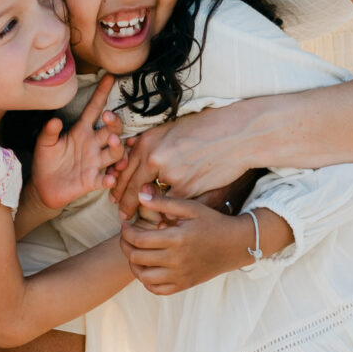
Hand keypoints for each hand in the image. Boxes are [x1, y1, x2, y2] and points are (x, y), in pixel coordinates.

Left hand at [32, 74, 124, 209]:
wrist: (43, 187)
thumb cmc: (45, 161)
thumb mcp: (43, 144)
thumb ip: (48, 132)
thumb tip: (54, 120)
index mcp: (81, 131)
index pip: (94, 109)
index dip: (101, 93)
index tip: (109, 77)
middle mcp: (92, 144)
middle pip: (111, 129)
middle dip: (114, 122)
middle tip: (108, 117)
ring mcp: (95, 162)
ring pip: (114, 152)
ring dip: (117, 147)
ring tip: (113, 141)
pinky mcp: (93, 180)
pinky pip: (105, 179)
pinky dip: (109, 179)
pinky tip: (109, 178)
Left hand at [112, 103, 258, 215]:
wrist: (236, 134)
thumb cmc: (207, 129)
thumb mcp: (172, 130)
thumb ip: (151, 145)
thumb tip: (132, 153)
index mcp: (147, 141)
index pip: (125, 169)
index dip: (119, 187)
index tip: (116, 198)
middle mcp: (153, 157)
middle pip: (131, 187)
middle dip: (126, 204)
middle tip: (123, 216)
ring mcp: (168, 174)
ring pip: (149, 200)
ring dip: (145, 212)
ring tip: (140, 222)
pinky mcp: (186, 188)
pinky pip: (170, 207)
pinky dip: (166, 215)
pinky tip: (163, 221)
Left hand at [120, 192, 253, 294]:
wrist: (236, 245)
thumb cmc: (212, 222)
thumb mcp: (190, 207)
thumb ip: (164, 202)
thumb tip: (140, 197)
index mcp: (177, 239)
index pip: (139, 239)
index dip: (126, 231)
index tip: (126, 225)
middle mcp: (176, 260)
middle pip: (137, 258)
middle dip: (126, 245)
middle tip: (127, 237)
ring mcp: (180, 275)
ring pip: (143, 277)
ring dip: (134, 265)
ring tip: (136, 253)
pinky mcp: (184, 285)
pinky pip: (157, 289)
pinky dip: (147, 281)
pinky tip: (148, 267)